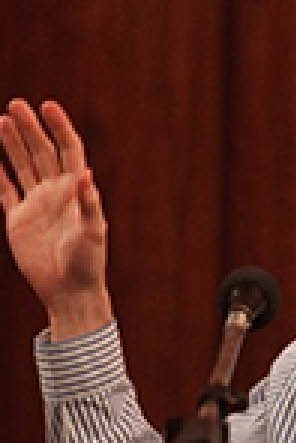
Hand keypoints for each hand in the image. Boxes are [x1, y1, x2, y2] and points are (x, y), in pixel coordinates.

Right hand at [1, 99, 112, 338]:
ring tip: (2, 119)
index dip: (60, 128)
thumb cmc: (88, 263)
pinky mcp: (19, 221)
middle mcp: (56, 194)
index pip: (69, 151)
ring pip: (23, 166)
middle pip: (43, 153)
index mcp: (77, 192)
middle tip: (16, 104)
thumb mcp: (92, 233)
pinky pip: (5, 191)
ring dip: (13, 144)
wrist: (70, 291)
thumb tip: (86, 175)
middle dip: (31, 129)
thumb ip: (89, 204)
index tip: (48, 106)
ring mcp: (37, 205)